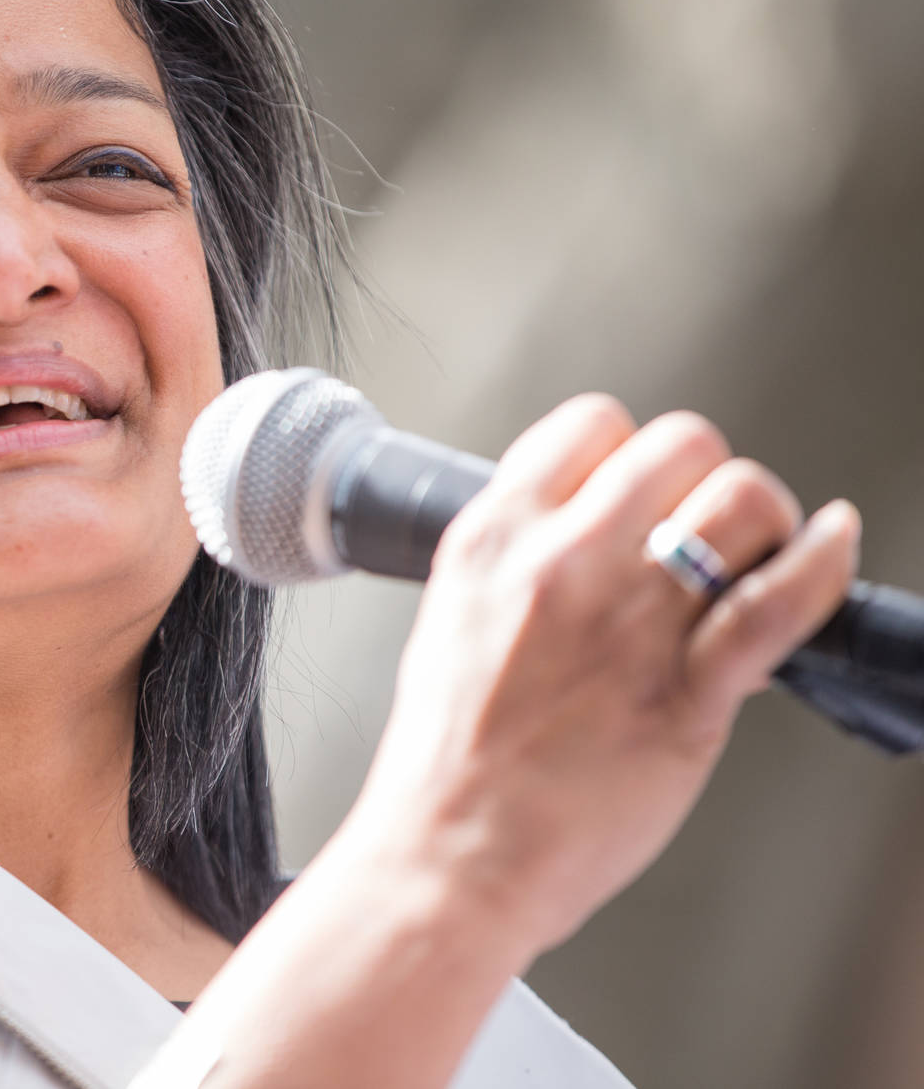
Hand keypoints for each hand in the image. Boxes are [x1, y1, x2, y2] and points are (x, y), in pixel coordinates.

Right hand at [343, 395, 859, 961]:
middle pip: (679, 445)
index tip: (643, 484)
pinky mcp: (685, 690)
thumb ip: (517, 570)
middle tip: (709, 521)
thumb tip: (589, 546)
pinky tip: (831, 544)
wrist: (453, 854)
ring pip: (739, 502)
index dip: (631, 450)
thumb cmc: (448, 764)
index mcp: (491, 540)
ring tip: (759, 551)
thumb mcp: (453, 623)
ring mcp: (627, 622)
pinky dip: (823, 562)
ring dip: (764, 518)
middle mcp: (561, 562)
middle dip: (707, 476)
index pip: (588, 425)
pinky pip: (778, 599)